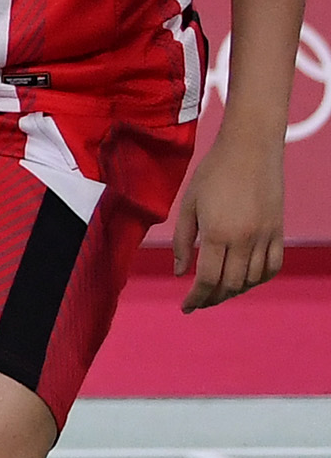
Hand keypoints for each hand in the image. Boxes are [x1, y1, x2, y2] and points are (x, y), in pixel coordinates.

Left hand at [169, 130, 287, 311]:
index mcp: (217, 233)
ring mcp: (265, 236)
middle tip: (199, 301)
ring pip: (252, 279)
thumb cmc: (213, 173)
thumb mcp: (188, 205)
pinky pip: (273, 266)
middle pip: (230, 285)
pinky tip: (246, 280)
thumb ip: (183, 241)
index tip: (186, 307)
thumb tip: (180, 274)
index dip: (196, 298)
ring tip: (218, 291)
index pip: (207, 279)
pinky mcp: (278, 231)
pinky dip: (259, 279)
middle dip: (212, 298)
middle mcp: (244, 239)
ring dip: (235, 291)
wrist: (250, 150)